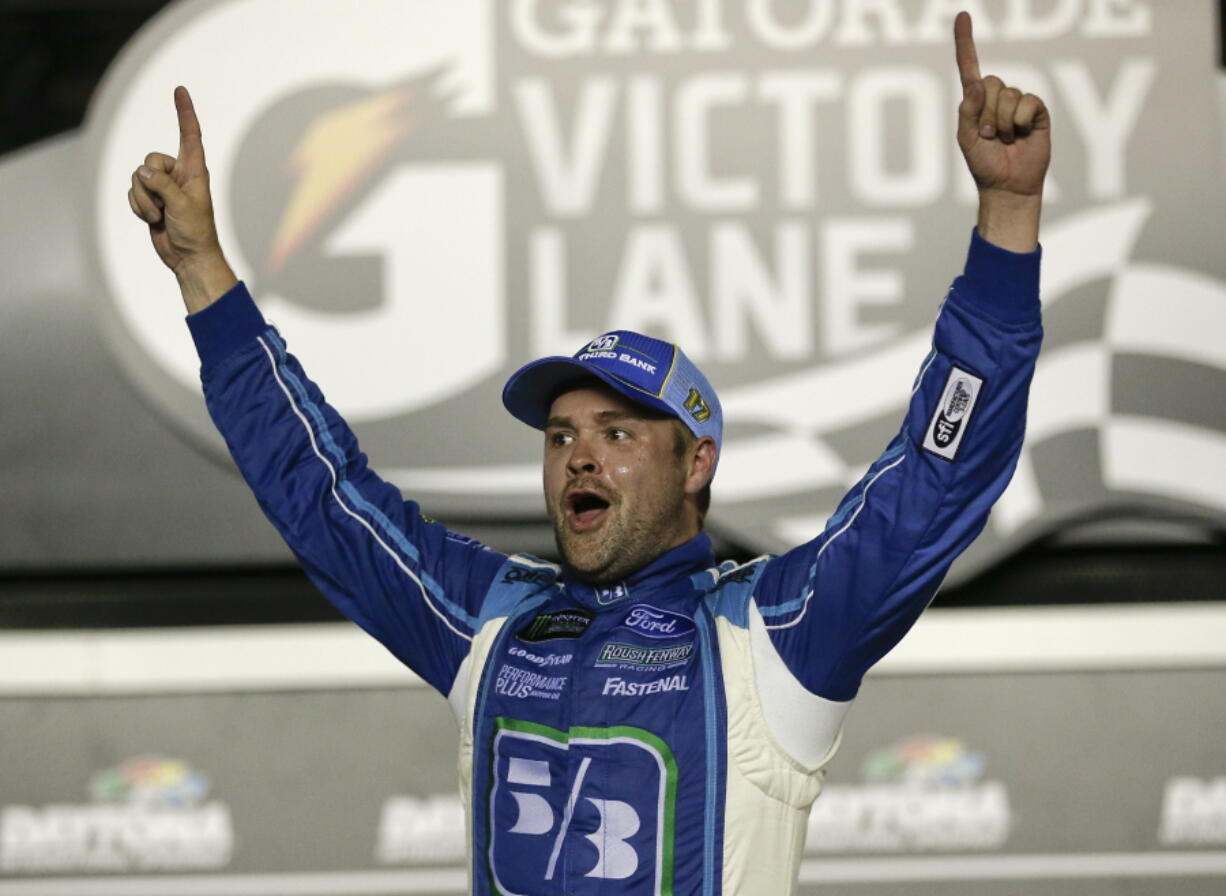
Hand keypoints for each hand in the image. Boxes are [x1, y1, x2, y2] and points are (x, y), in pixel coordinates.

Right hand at [128, 86, 235, 310]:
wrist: (188, 257)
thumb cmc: (195, 232)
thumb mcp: (183, 205)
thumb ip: (163, 185)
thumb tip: (142, 172)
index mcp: (194, 170)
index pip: (189, 135)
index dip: (184, 112)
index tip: (180, 90)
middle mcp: (178, 174)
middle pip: (150, 160)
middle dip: (152, 184)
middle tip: (166, 205)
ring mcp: (163, 186)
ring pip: (137, 178)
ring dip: (145, 201)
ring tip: (161, 216)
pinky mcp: (150, 199)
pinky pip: (132, 193)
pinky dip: (138, 207)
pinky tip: (153, 220)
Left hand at [955, 12, 1049, 198]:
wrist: (1008, 185)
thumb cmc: (984, 164)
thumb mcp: (967, 140)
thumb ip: (968, 112)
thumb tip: (976, 85)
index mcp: (975, 102)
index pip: (969, 67)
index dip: (966, 42)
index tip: (963, 15)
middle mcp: (996, 98)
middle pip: (991, 82)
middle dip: (987, 112)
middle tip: (990, 135)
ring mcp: (1018, 103)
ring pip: (1009, 95)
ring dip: (1003, 121)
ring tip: (1005, 139)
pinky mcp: (1036, 111)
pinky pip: (1028, 102)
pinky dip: (1021, 120)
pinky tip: (1021, 135)